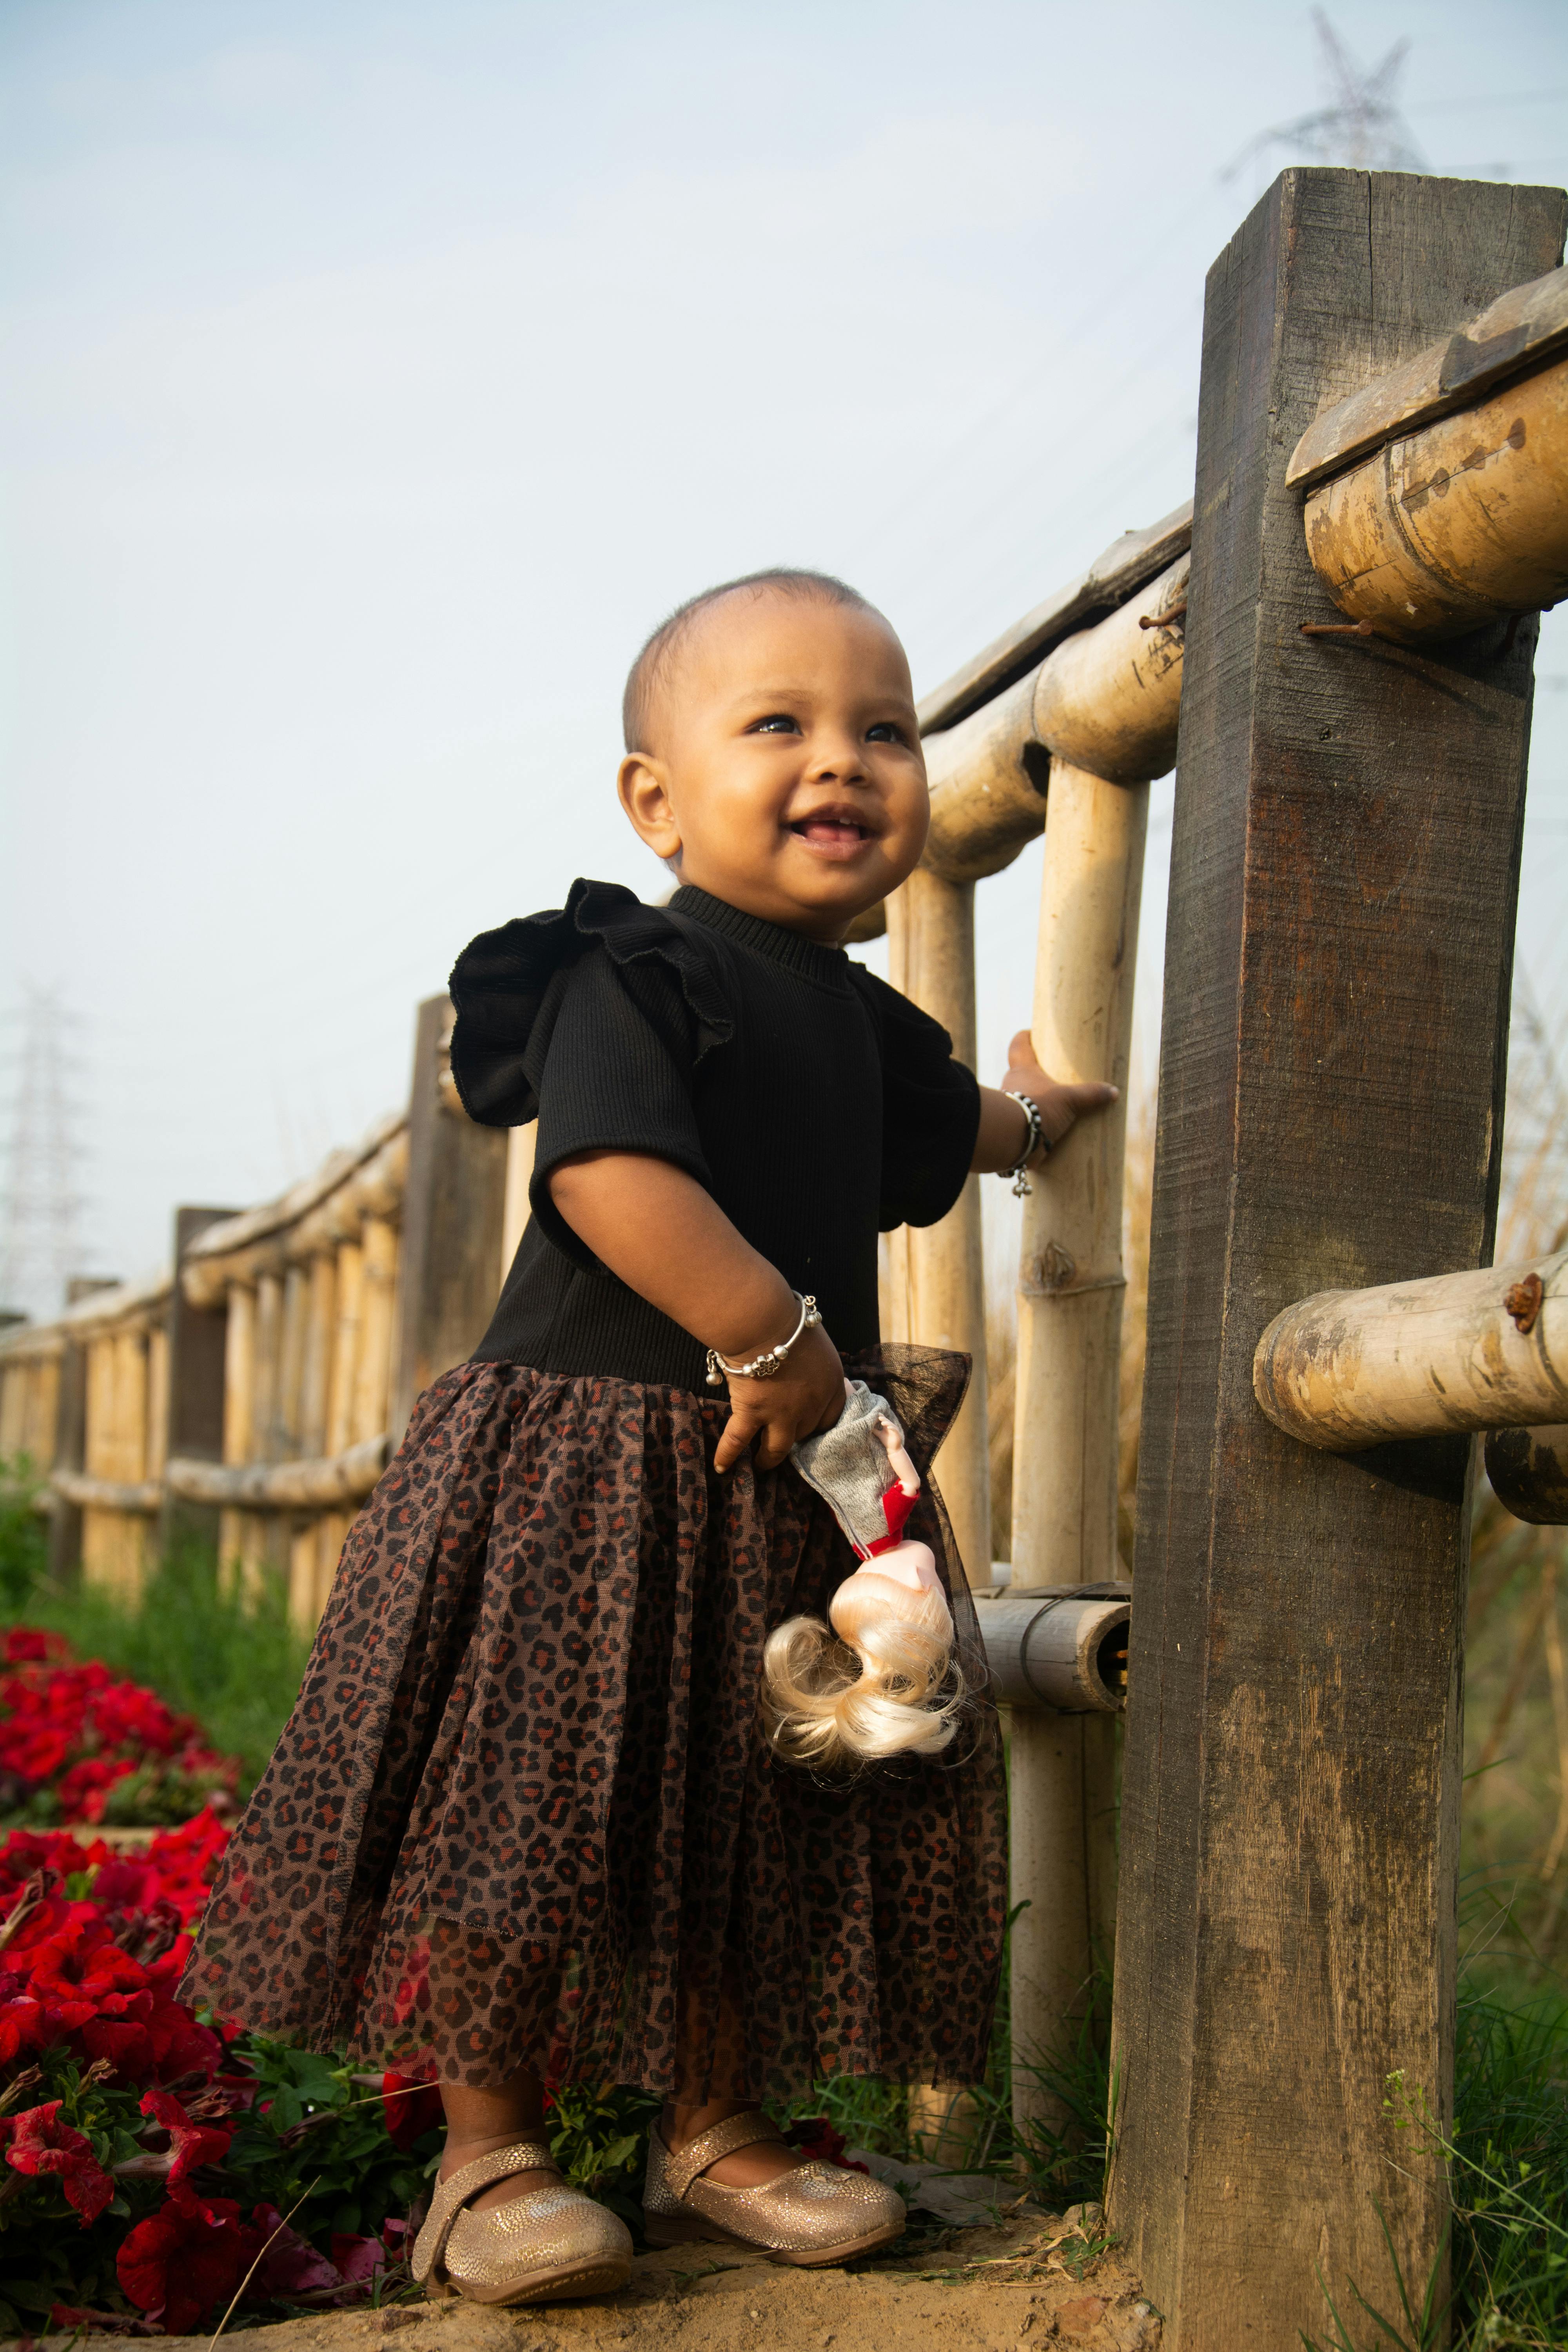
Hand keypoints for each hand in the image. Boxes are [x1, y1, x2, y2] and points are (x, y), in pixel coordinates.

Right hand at [713, 1320, 845, 1474]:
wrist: (764, 1321)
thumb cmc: (789, 1322)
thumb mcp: (815, 1344)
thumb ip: (813, 1364)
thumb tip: (803, 1369)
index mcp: (829, 1385)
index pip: (831, 1417)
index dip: (820, 1425)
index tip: (811, 1429)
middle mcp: (809, 1406)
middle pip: (805, 1432)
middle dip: (795, 1436)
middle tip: (784, 1439)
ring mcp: (781, 1414)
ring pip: (777, 1448)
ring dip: (768, 1459)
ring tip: (761, 1466)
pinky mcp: (752, 1413)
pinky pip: (738, 1440)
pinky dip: (727, 1455)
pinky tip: (721, 1467)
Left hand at [1001, 1029, 1119, 1148]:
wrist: (1012, 1140)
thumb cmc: (1037, 1108)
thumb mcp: (1068, 1100)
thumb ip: (1090, 1094)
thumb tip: (1113, 1092)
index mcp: (1022, 1069)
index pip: (1019, 1044)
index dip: (1025, 1037)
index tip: (1033, 1034)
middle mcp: (1011, 1084)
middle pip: (1022, 1071)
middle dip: (1037, 1073)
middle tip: (1055, 1075)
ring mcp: (1010, 1106)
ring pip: (1023, 1097)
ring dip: (1036, 1100)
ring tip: (1057, 1105)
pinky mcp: (1012, 1126)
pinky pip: (1025, 1120)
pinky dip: (1036, 1121)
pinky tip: (1050, 1128)